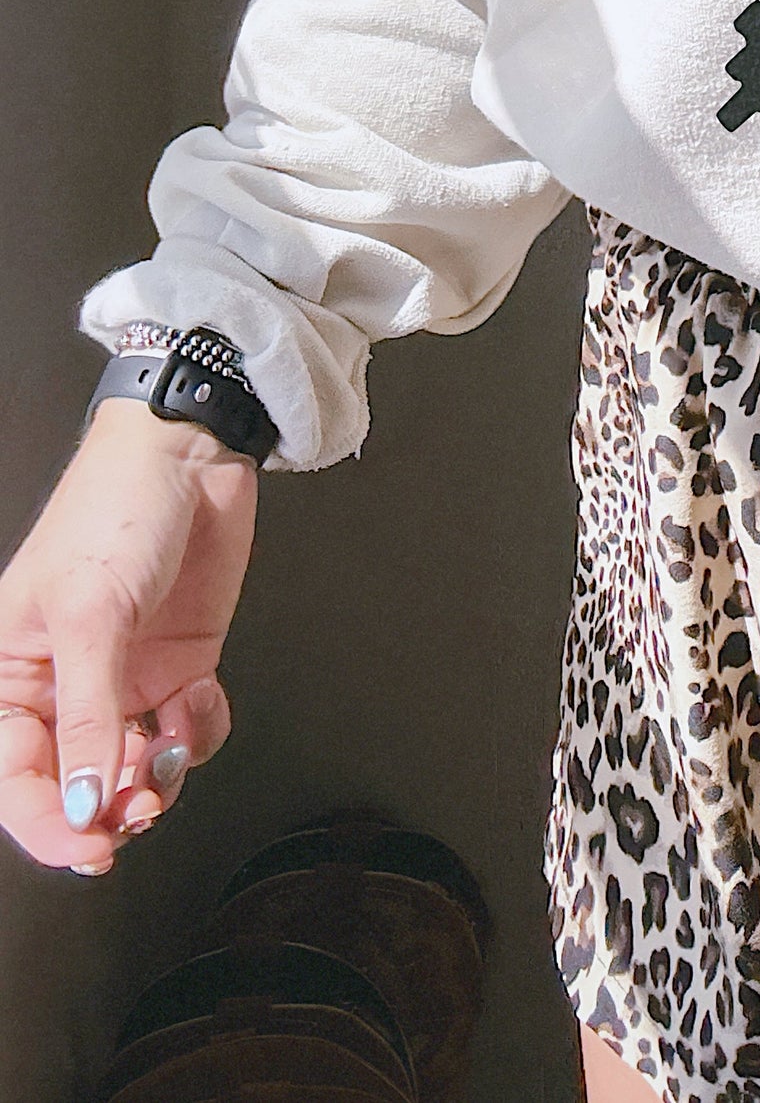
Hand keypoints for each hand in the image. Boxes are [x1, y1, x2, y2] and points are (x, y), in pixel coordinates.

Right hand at [0, 398, 256, 873]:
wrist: (192, 454)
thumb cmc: (115, 510)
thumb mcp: (90, 616)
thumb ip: (87, 716)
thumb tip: (78, 805)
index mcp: (14, 675)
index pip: (15, 776)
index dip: (47, 823)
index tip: (88, 847)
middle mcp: (66, 686)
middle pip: (75, 785)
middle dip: (106, 809)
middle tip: (136, 816)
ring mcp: (125, 679)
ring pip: (132, 770)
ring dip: (154, 779)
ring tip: (167, 757)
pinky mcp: (178, 666)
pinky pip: (184, 733)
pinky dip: (197, 733)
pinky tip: (200, 703)